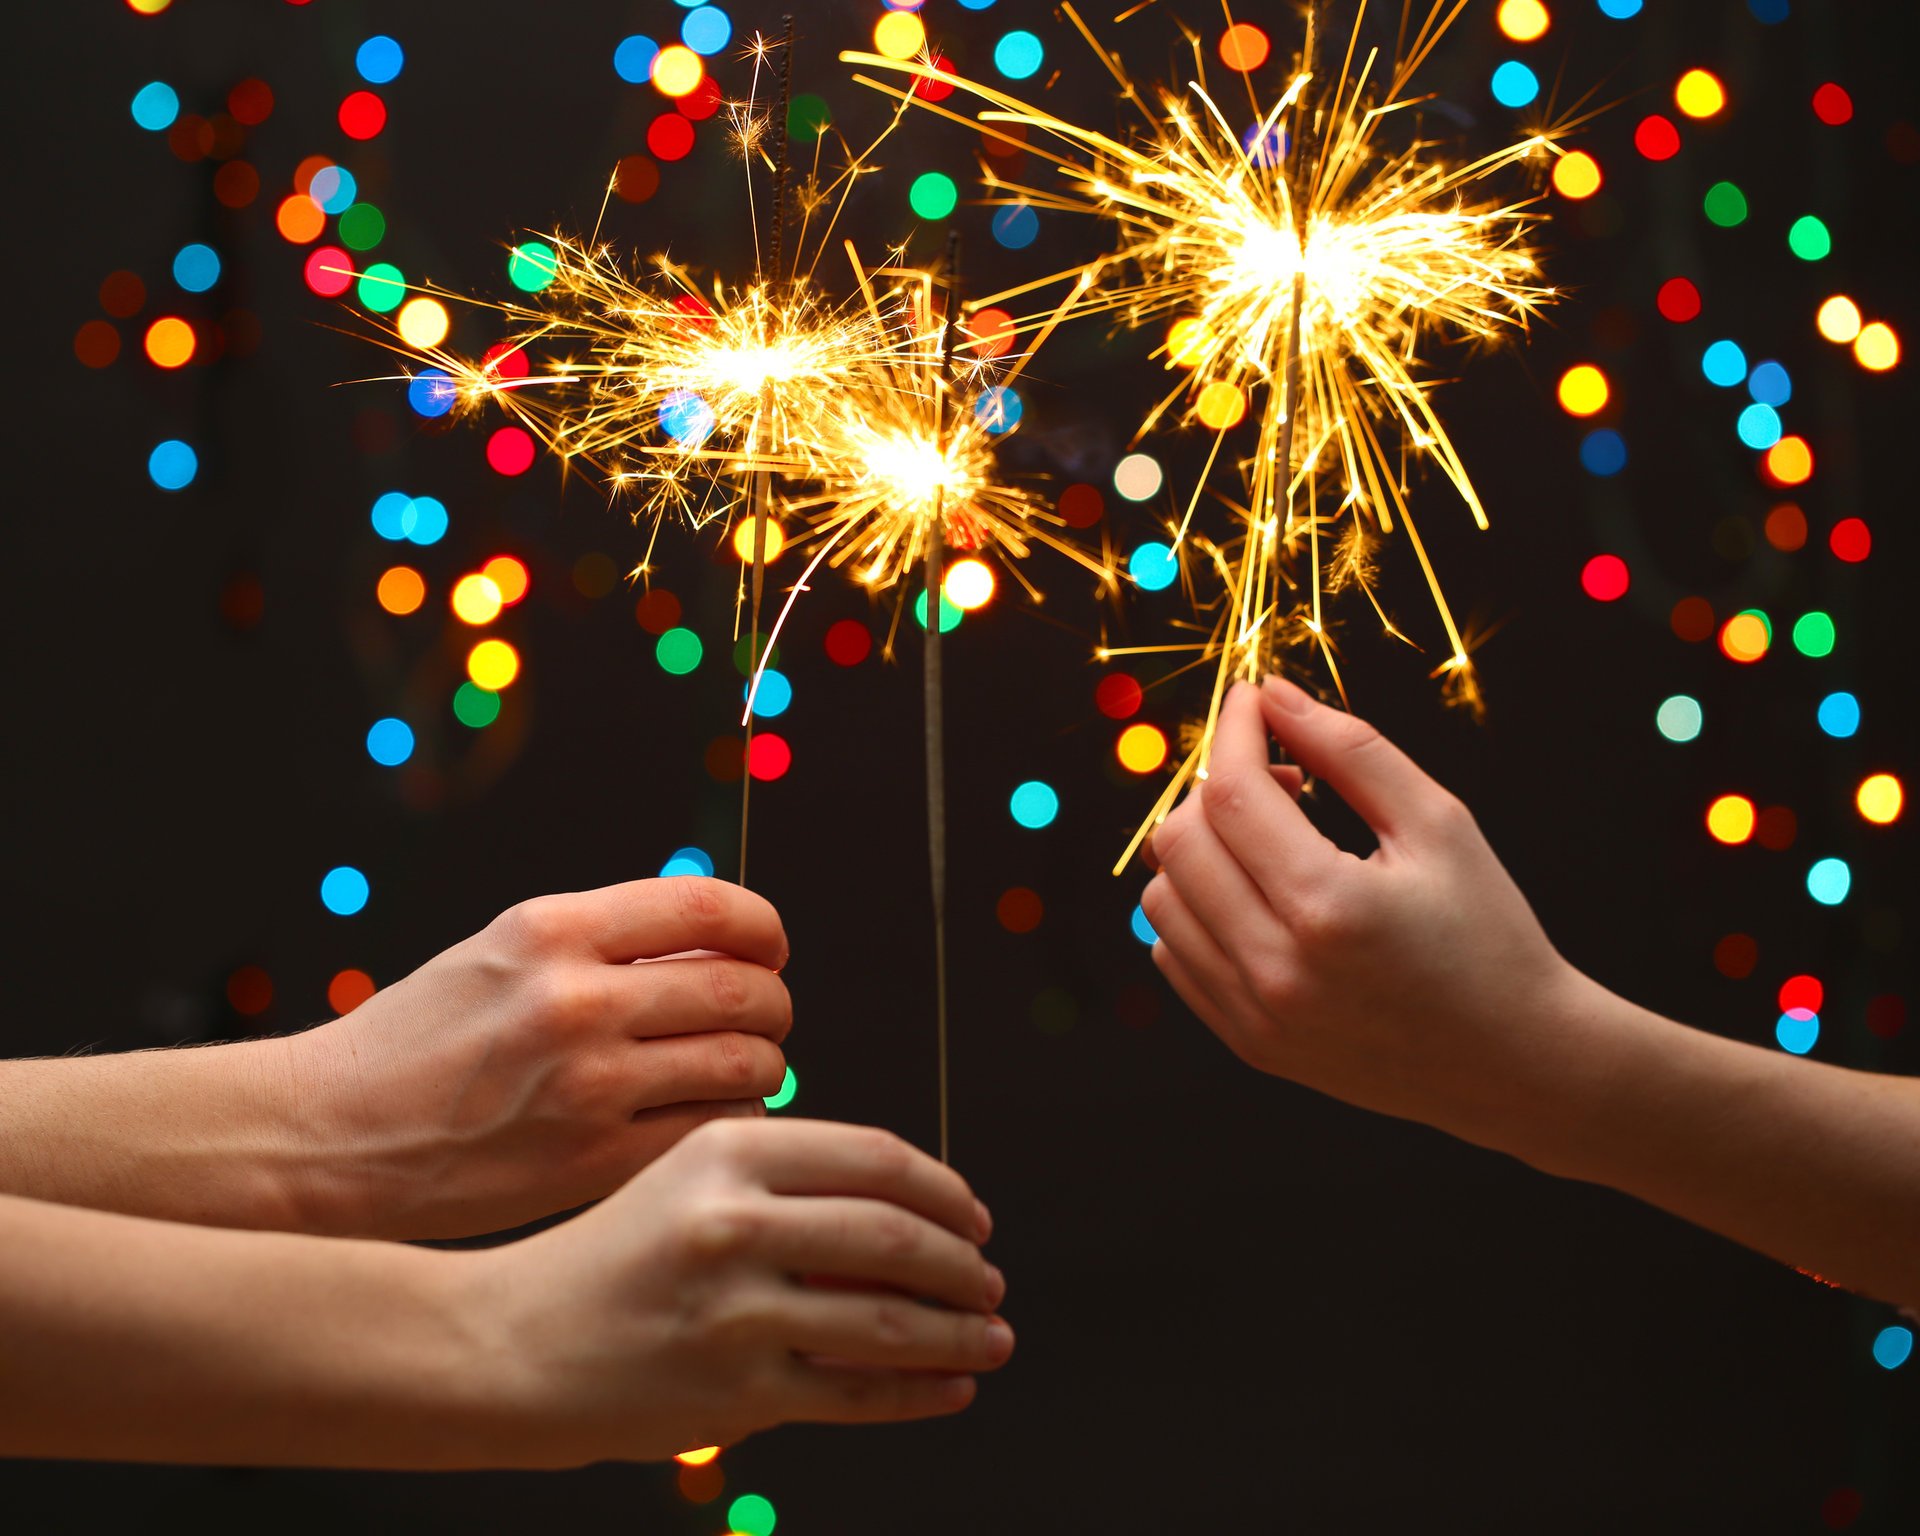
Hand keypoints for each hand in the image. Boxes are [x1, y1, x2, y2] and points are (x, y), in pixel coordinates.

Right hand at [290, 877, 792, 1239]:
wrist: (331, 1134)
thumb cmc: (420, 1042)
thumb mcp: (499, 954)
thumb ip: (600, 942)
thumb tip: (715, 945)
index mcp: (552, 930)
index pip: (709, 906)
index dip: (762, 927)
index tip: (769, 947)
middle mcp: (575, 998)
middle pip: (743, 989)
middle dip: (772, 1003)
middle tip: (764, 1018)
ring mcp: (588, 1083)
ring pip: (745, 1062)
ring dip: (762, 1065)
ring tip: (744, 1071)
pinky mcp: (594, 1159)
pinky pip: (712, 1129)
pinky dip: (731, 1121)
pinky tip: (708, 1118)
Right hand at [459, 1117, 1012, 1466]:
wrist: (509, 1344)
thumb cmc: (612, 1259)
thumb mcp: (688, 1179)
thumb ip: (787, 1182)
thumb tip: (914, 1213)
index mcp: (730, 1151)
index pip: (879, 1161)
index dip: (946, 1192)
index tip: (975, 1217)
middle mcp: (735, 1221)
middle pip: (897, 1237)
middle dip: (965, 1265)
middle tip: (991, 1281)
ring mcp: (736, 1310)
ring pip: (891, 1320)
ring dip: (960, 1332)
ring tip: (990, 1338)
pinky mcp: (736, 1389)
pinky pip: (857, 1390)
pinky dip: (920, 1392)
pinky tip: (951, 1387)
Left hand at [1144, 678, 1585, 1155]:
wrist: (1514, 1062)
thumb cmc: (1488, 934)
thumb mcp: (1439, 824)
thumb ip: (1351, 749)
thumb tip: (1272, 695)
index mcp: (1329, 907)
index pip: (1232, 793)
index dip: (1234, 731)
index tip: (1252, 701)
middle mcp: (1278, 968)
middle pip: (1181, 842)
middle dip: (1217, 787)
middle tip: (1283, 779)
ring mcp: (1254, 1014)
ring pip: (1163, 897)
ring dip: (1202, 848)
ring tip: (1274, 840)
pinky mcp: (1247, 1041)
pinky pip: (1173, 953)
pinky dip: (1197, 907)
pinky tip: (1259, 896)